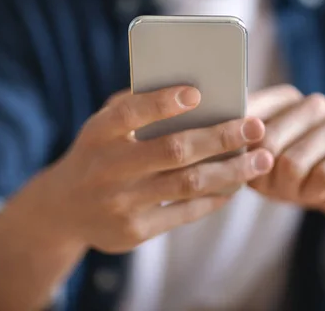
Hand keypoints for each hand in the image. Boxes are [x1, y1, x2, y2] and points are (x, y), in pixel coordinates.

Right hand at [28, 87, 273, 252]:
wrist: (63, 209)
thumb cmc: (98, 153)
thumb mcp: (103, 126)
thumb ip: (137, 106)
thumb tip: (195, 94)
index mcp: (99, 133)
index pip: (130, 113)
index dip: (162, 103)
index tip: (198, 93)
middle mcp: (108, 168)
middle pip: (174, 150)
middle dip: (221, 137)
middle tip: (256, 126)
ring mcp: (121, 203)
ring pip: (187, 184)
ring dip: (231, 171)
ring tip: (262, 159)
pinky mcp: (134, 231)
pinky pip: (185, 212)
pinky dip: (215, 197)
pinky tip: (236, 185)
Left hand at [248, 85, 324, 224]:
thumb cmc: (293, 174)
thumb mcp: (260, 162)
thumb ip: (240, 148)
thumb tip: (225, 145)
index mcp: (285, 98)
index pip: (247, 113)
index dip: (239, 147)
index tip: (241, 163)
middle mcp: (313, 104)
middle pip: (267, 141)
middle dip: (264, 175)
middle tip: (272, 186)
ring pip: (294, 162)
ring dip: (288, 188)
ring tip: (296, 189)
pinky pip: (324, 175)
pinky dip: (313, 192)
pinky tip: (317, 190)